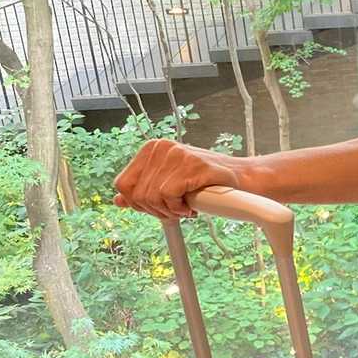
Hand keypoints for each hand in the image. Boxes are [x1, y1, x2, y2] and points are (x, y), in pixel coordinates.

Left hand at [113, 140, 243, 220]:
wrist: (240, 181)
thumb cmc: (205, 185)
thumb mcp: (169, 186)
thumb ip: (144, 190)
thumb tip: (117, 200)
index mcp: (151, 149)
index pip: (123, 184)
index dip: (138, 204)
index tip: (160, 207)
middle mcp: (161, 147)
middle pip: (136, 194)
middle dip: (156, 210)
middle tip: (176, 209)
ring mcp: (177, 154)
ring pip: (152, 197)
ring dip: (170, 211)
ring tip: (186, 206)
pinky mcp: (191, 164)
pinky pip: (169, 196)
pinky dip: (180, 208)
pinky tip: (193, 205)